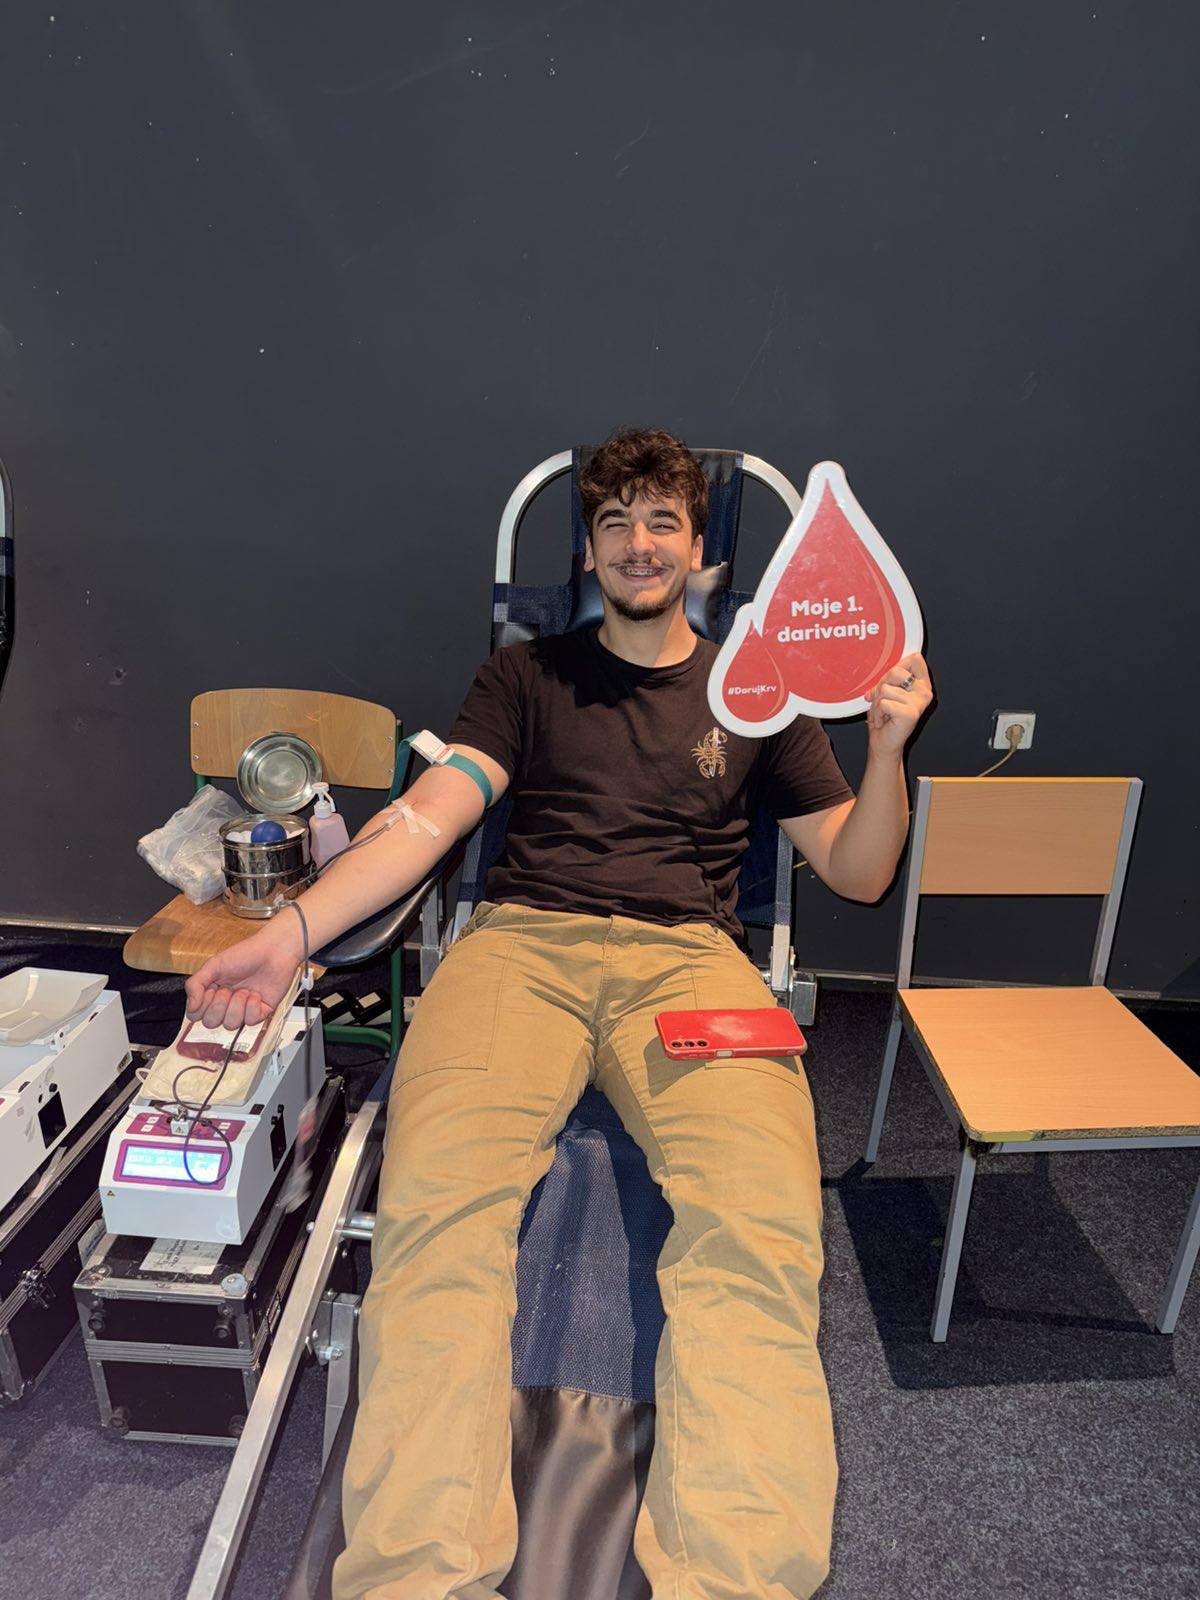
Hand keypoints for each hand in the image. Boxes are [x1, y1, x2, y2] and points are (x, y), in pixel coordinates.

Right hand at [184, 917, 303, 1029]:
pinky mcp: (261, 1012)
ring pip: (230, 1025)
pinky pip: (250, 1021)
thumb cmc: (246, 954)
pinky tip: (256, 994)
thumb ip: (195, 984)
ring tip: (245, 990)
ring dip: (236, 1005)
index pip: (196, 1015)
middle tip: (227, 989)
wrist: (274, 951)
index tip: (210, 990)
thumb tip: (190, 1007)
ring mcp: (243, 1009)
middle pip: (211, 1023)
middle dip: (218, 1006)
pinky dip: (252, 1006)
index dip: (201, 1006)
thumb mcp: (214, 965)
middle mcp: (227, 1003)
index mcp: (213, 993)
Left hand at [865, 652, 932, 756]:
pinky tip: (885, 720)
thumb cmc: (886, 718)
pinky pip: (883, 703)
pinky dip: (878, 712)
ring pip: (885, 688)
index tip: (892, 682)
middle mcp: (924, 692)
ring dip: (877, 702)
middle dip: (881, 687)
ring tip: (884, 713)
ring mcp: (919, 703)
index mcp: (922, 684)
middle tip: (883, 702)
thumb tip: (883, 663)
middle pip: (896, 671)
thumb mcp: (887, 691)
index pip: (915, 659)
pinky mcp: (911, 713)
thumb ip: (890, 677)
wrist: (884, 743)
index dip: (897, 666)